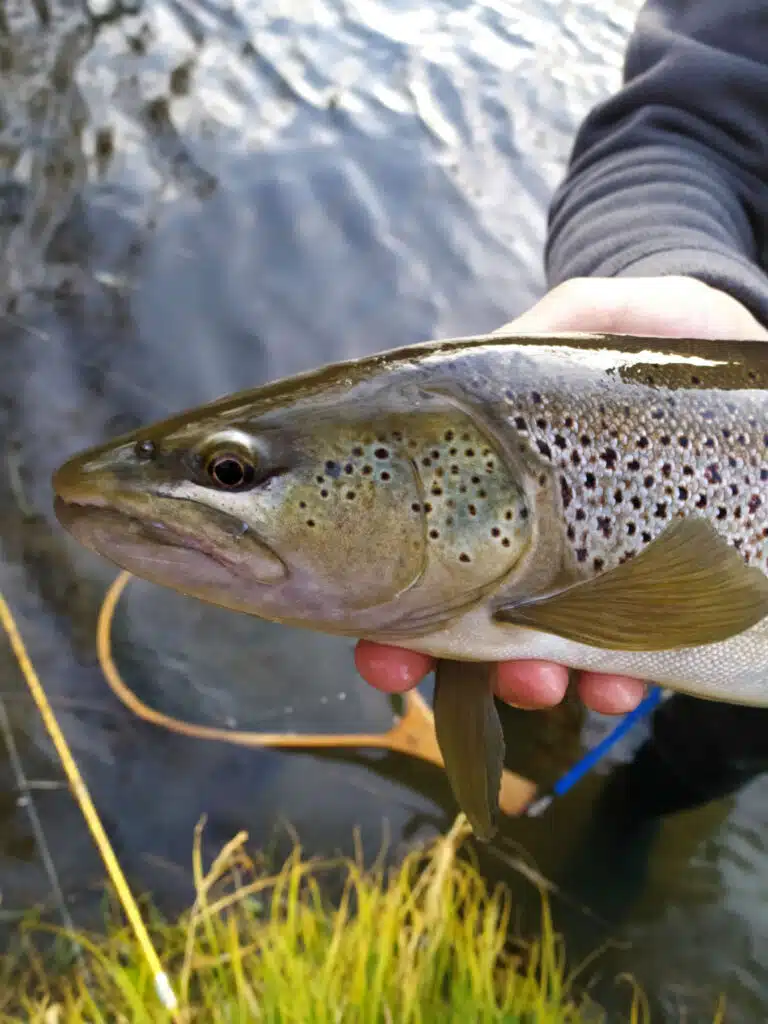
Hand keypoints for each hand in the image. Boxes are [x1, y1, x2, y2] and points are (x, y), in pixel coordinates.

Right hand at [355, 275, 767, 713]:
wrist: (751, 377)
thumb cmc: (662, 344)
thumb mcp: (601, 320)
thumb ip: (545, 328)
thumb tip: (485, 351)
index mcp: (495, 479)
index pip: (422, 544)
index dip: (386, 607)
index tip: (372, 642)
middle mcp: (530, 538)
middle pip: (459, 612)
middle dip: (427, 658)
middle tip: (404, 670)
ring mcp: (592, 575)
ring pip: (539, 651)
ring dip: (523, 681)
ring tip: (536, 683)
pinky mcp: (658, 597)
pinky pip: (628, 655)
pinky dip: (613, 679)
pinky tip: (615, 681)